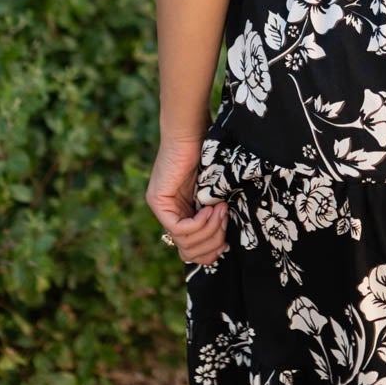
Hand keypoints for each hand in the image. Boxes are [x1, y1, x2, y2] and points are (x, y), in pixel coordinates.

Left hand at [146, 137, 229, 266]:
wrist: (193, 132)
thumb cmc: (210, 155)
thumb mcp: (215, 194)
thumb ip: (215, 216)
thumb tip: (225, 247)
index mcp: (182, 215)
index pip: (191, 252)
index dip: (211, 252)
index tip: (227, 241)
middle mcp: (168, 215)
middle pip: (188, 252)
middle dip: (212, 243)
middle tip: (225, 220)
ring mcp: (161, 209)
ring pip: (184, 243)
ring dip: (209, 230)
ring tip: (221, 210)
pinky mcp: (158, 201)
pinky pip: (179, 228)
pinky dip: (199, 223)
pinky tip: (210, 208)